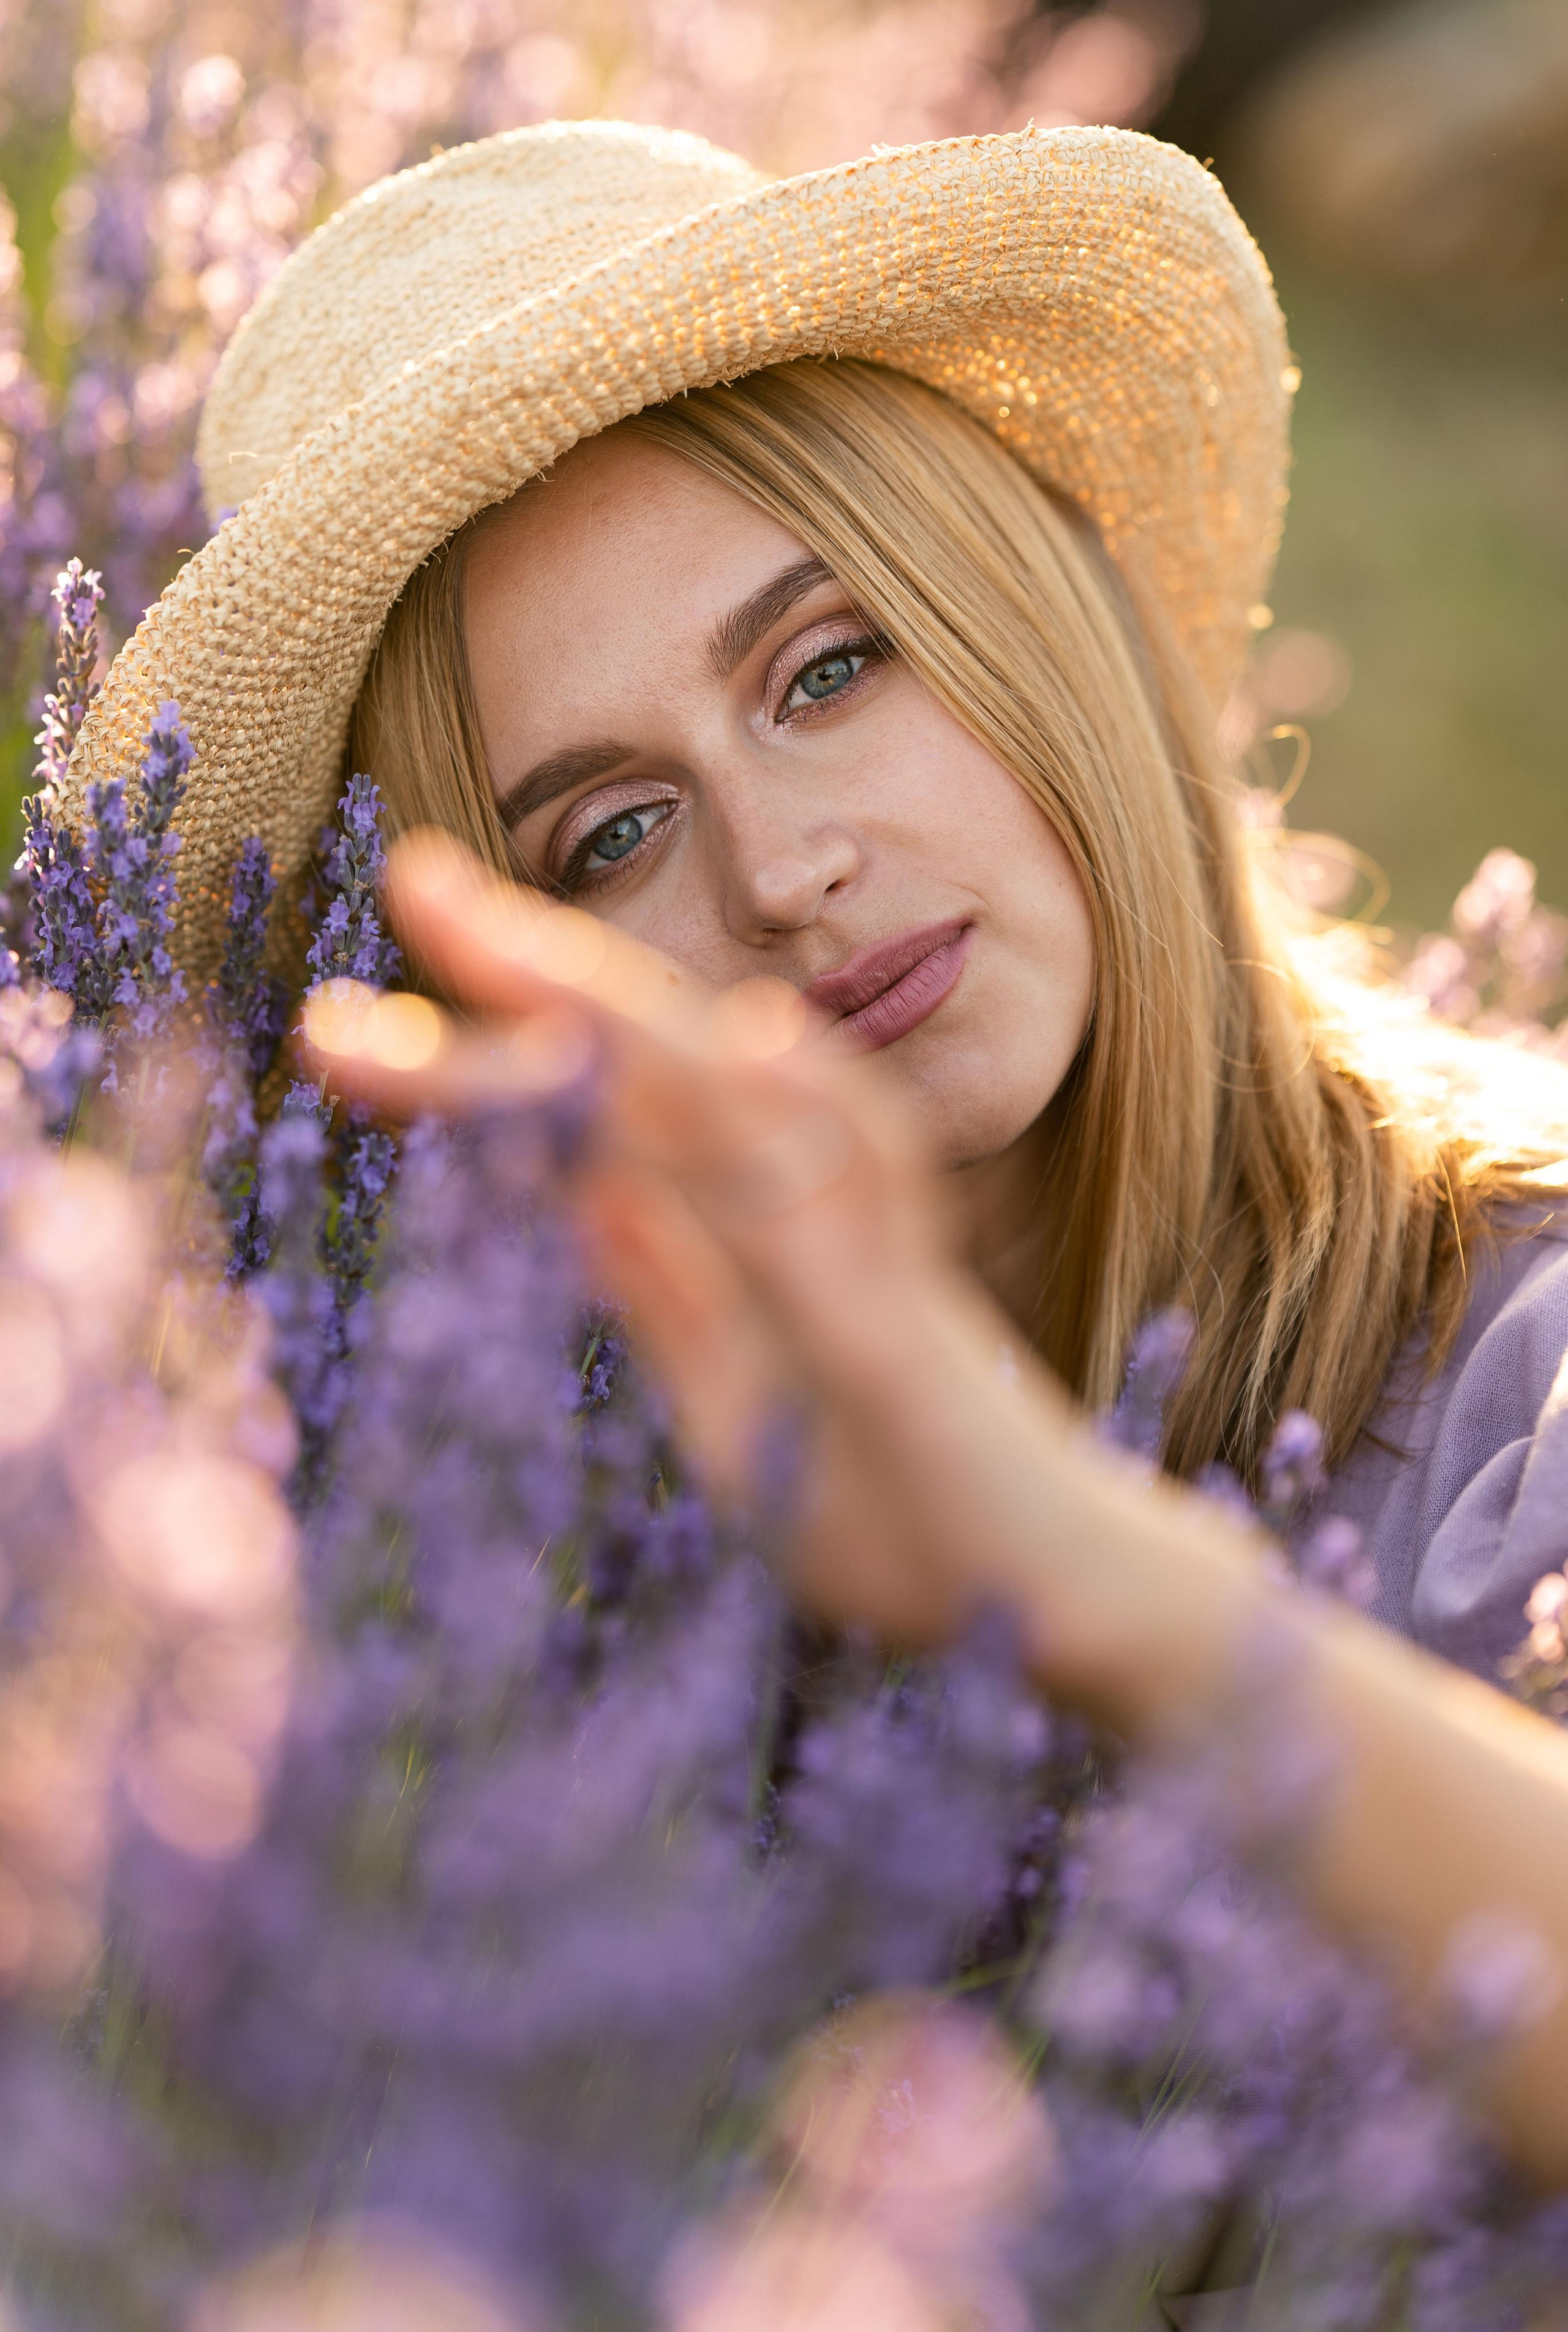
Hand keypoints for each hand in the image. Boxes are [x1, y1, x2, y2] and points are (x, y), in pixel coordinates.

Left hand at [303, 832, 1018, 1644]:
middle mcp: (804, 1228)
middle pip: (662, 1074)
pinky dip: (813, 1126)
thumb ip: (677, 1303)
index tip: (349, 1007)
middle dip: (534, 974)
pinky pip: (862, 1228)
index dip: (486, 1049)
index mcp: (747, 1250)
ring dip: (636, 1019)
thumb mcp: (746, 1413)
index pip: (606, 1124)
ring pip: (748, 1113)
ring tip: (513, 940)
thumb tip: (580, 1198)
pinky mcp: (918, 1349)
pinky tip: (749, 1046)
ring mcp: (864, 1276)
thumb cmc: (903, 1514)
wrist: (1067, 1603)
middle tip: (410, 876)